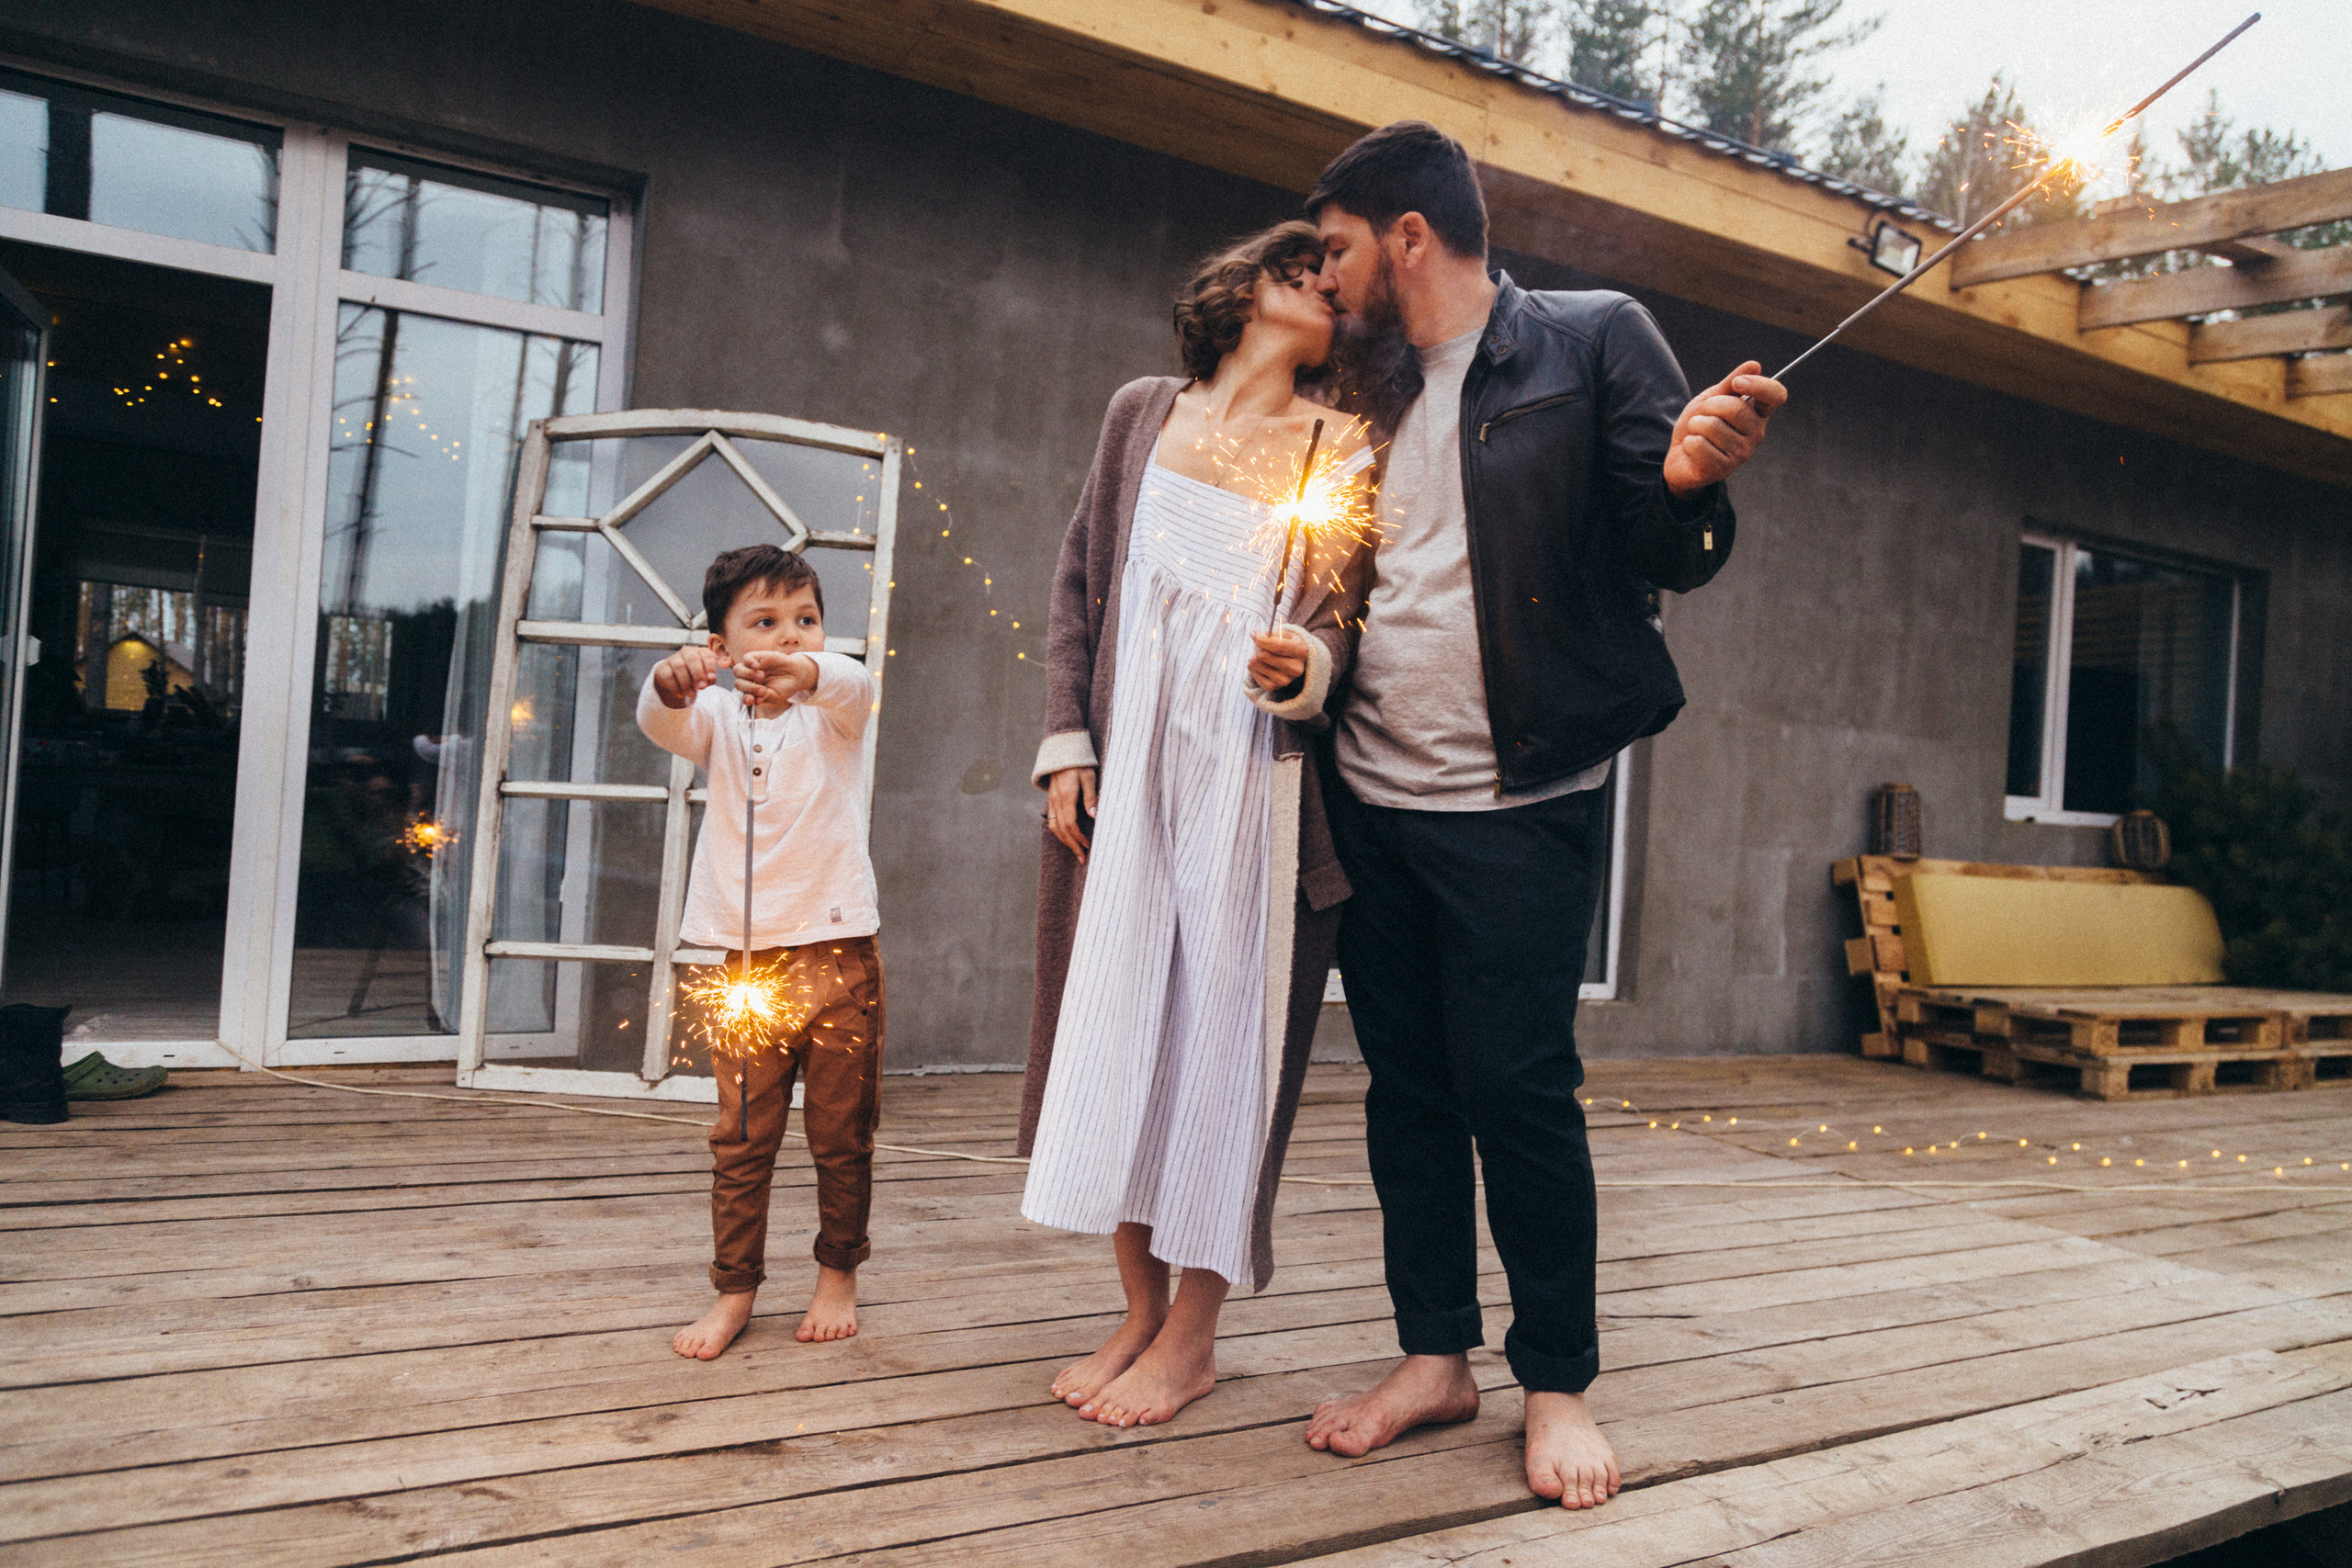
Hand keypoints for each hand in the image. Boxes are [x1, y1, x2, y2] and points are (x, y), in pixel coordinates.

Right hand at [652, 645, 728, 708]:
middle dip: (698, 674)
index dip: (710, 667)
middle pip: (692, 659)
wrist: (676, 681)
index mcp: (701, 652)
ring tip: (692, 694)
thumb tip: (726, 663)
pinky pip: (668, 676)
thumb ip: (717, 669)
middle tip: (702, 687)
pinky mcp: (662, 669)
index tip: (712, 679)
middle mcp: (687, 652)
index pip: (706, 655)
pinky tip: (680, 694)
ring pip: (679, 666)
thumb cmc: (697, 676)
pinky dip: (675, 686)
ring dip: (686, 681)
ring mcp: (673, 659)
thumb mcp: (709, 673)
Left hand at [734, 651, 817, 706]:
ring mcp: (750, 668)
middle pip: (738, 683)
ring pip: (737, 670)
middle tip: (763, 689)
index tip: (752, 700)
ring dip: (747, 675)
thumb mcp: (776, 696)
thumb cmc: (784, 687)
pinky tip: (757, 667)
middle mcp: (748, 680)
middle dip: (749, 687)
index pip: (743, 695)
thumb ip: (765, 697)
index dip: (746, 698)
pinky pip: (746, 658)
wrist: (795, 674)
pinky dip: (749, 662)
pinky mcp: (756, 657)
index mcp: (751, 691)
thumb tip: (755, 701)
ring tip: (761, 677)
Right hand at [1045, 767, 1097, 862]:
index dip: (1079, 838)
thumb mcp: (1089, 776)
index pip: (1070, 824)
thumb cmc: (1079, 762)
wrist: (1062, 751)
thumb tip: (1094, 816)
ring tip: (1076, 851)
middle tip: (1083, 858)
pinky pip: (1051, 820)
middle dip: (1072, 846)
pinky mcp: (1051, 800)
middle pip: (1061, 830)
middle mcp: (1056, 801)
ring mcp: (1051, 801)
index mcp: (1066, 796)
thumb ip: (1091, 796)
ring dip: (1064, 841)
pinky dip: (1058, 832)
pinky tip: (1067, 838)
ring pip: (1053, 827)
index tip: (1088, 846)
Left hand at [1248, 629, 1309, 692]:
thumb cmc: (1286, 644)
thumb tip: (1254, 635)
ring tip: (1262, 655)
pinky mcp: (1273, 687)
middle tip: (1259, 645)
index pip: (1276, 646)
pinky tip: (1260, 664)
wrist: (1291, 662)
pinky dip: (1253, 666)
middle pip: (1264, 655)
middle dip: (1258, 647)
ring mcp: (1285, 680)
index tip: (1253, 633)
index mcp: (1301, 651)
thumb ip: (1270, 634)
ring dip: (1254, 655)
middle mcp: (1296, 669)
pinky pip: (1253, 672)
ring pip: (1256, 663)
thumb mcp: (1283, 634)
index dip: (1261, 639)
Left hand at [1664, 361, 1784, 494]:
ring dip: (1695, 425)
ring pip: (1712, 427)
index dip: (1759, 385)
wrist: (1679, 454)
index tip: (1737, 383)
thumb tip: (1755, 365)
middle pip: (1736, 408)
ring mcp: (1741, 454)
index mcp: (1757, 414)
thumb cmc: (1699, 425)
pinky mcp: (1722, 469)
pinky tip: (1692, 450)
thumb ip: (1731, 383)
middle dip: (1709, 406)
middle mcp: (1755, 434)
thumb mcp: (1712, 398)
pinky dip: (1688, 443)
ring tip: (1697, 433)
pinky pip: (1699, 445)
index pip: (1776, 396)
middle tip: (1702, 415)